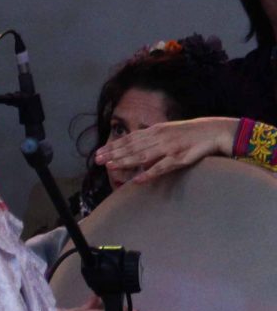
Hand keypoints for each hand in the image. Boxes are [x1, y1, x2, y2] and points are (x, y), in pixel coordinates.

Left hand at [94, 117, 236, 187]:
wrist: (213, 131)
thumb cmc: (188, 133)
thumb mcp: (167, 131)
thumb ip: (150, 138)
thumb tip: (134, 146)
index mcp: (155, 130)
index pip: (129, 139)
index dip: (113, 146)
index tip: (98, 153)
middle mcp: (159, 137)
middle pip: (132, 147)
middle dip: (113, 154)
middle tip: (97, 161)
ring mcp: (168, 148)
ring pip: (143, 156)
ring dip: (126, 161)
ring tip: (111, 167)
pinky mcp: (179, 158)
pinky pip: (162, 167)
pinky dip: (149, 173)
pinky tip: (137, 180)